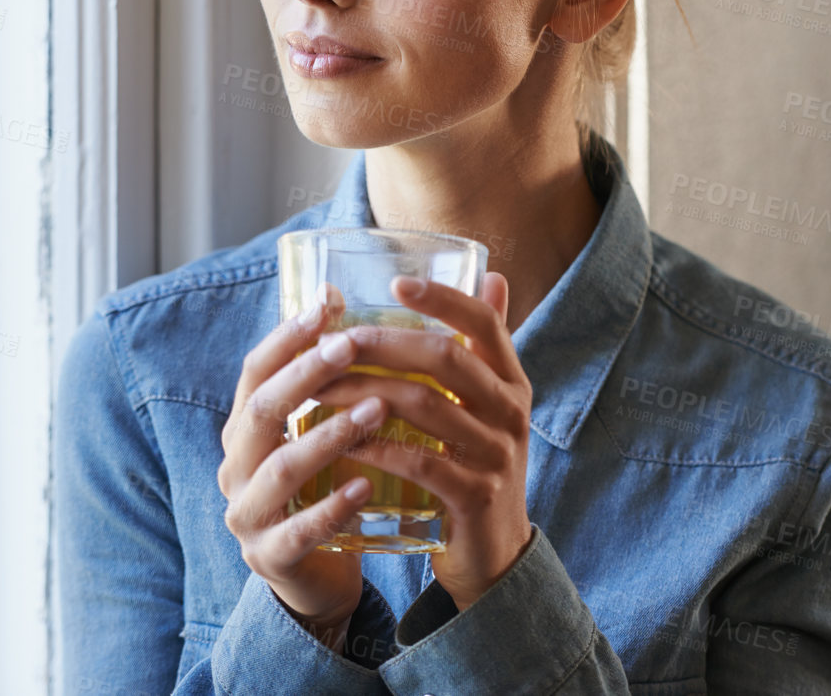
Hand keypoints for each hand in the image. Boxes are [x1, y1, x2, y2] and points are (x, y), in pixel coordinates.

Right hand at [216, 283, 389, 647]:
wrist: (318, 577)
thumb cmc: (324, 489)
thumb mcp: (320, 430)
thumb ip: (329, 378)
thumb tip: (344, 290)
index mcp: (244, 429)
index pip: (254, 372)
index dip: (286, 336)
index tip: (327, 303)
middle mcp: (235, 466)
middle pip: (260, 411)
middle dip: (305, 375)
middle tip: (351, 345)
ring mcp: (247, 515)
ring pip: (280, 469)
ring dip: (329, 435)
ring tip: (377, 410)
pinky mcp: (270, 558)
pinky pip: (298, 531)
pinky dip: (332, 508)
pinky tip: (367, 488)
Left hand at [312, 272, 533, 609]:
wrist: (494, 556)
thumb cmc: (474, 467)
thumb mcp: (485, 406)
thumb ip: (479, 349)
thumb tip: (490, 274)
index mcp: (511, 382)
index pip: (485, 324)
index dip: (443, 299)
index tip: (395, 283)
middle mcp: (511, 412)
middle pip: (448, 358)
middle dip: (385, 343)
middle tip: (335, 339)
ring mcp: (497, 455)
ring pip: (426, 406)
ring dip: (365, 392)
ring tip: (319, 387)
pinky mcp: (475, 497)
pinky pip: (420, 463)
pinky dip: (377, 447)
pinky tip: (341, 439)